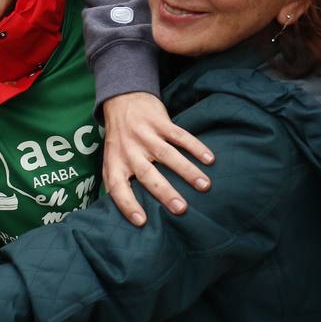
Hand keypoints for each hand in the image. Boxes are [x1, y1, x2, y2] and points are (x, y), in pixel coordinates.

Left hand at [101, 92, 213, 225]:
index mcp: (115, 163)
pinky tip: (210, 159)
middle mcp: (129, 150)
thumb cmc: (119, 140)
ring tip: (204, 186)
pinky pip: (179, 135)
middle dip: (164, 192)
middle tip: (181, 209)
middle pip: (147, 174)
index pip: (117, 188)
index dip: (127, 205)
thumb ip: (116, 183)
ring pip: (167, 155)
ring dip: (187, 171)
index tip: (142, 221)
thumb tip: (121, 214)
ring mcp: (144, 135)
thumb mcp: (110, 160)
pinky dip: (195, 147)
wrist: (122, 100)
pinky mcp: (159, 122)